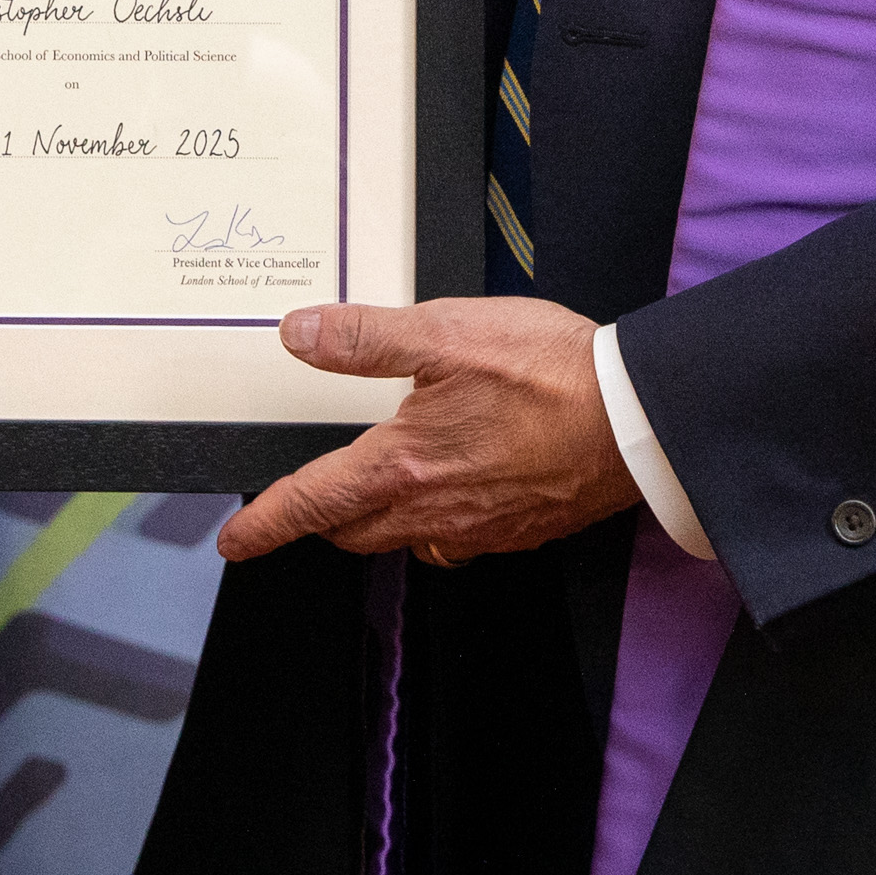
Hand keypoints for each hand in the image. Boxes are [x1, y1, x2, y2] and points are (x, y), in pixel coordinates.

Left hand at [212, 296, 633, 565]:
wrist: (638, 419)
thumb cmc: (551, 373)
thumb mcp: (444, 332)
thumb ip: (364, 338)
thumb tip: (299, 335)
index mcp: (404, 466)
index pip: (313, 503)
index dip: (266, 525)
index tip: (237, 541)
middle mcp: (435, 512)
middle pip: (354, 531)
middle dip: (322, 519)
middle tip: (308, 498)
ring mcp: (481, 529)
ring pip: (406, 540)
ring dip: (380, 521)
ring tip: (379, 487)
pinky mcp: (522, 530)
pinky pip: (459, 541)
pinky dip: (437, 522)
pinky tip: (455, 488)